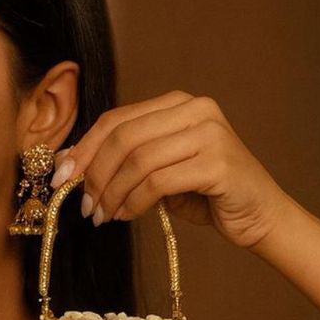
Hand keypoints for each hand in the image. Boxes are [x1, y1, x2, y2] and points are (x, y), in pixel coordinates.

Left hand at [50, 90, 290, 249]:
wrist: (258, 216)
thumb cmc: (205, 194)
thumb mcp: (158, 171)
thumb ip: (123, 161)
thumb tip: (67, 166)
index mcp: (178, 103)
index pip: (117, 119)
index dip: (84, 147)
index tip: (61, 176)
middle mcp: (196, 109)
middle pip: (124, 137)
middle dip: (95, 173)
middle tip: (84, 204)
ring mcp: (210, 134)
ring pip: (138, 160)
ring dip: (112, 192)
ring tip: (102, 215)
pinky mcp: (217, 164)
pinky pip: (157, 182)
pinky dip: (133, 202)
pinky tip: (126, 215)